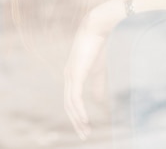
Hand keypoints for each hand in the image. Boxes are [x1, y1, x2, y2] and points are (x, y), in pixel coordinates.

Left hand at [64, 15, 105, 139]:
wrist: (96, 29)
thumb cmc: (97, 46)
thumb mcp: (98, 70)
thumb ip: (96, 85)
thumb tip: (97, 101)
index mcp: (72, 75)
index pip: (71, 100)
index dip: (77, 115)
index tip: (85, 128)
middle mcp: (68, 76)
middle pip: (68, 105)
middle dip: (76, 122)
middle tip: (85, 136)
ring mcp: (70, 75)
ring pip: (70, 103)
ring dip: (77, 119)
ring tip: (86, 131)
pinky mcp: (75, 73)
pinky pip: (75, 97)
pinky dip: (79, 110)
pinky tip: (84, 119)